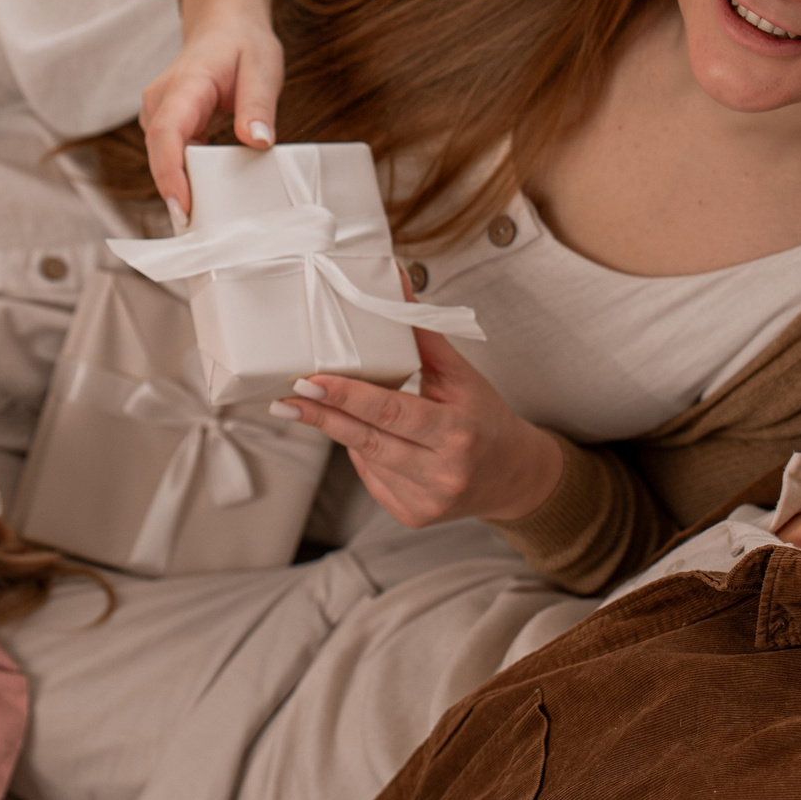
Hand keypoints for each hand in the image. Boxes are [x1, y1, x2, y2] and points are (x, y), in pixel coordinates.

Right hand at [142, 0, 281, 215]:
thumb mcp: (263, 67)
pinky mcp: (166, 127)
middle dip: (178, 195)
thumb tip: (257, 141)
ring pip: (164, 161)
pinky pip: (171, 159)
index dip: (170, 173)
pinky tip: (207, 204)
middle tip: (203, 239)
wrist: (224, 25)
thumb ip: (258, 104)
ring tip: (207, 228)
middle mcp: (161, 102)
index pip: (167, 132)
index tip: (183, 207)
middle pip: (161, 155)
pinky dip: (186, 181)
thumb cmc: (243, 44)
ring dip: (182, 191)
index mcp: (185, 85)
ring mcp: (159, 115)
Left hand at [272, 331, 562, 528]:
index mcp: (457, 432)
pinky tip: (371, 439)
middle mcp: (442, 473)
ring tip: (335, 409)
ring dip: (345, 431)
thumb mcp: (460, 376)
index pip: (393, 413)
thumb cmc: (484, 417)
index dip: (349, 397)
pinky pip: (371, 479)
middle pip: (368, 440)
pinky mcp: (412, 516)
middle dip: (323, 416)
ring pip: (365, 459)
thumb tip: (397, 283)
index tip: (312, 381)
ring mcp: (426, 501)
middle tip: (287, 399)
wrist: (512, 475)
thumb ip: (422, 334)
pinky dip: (364, 455)